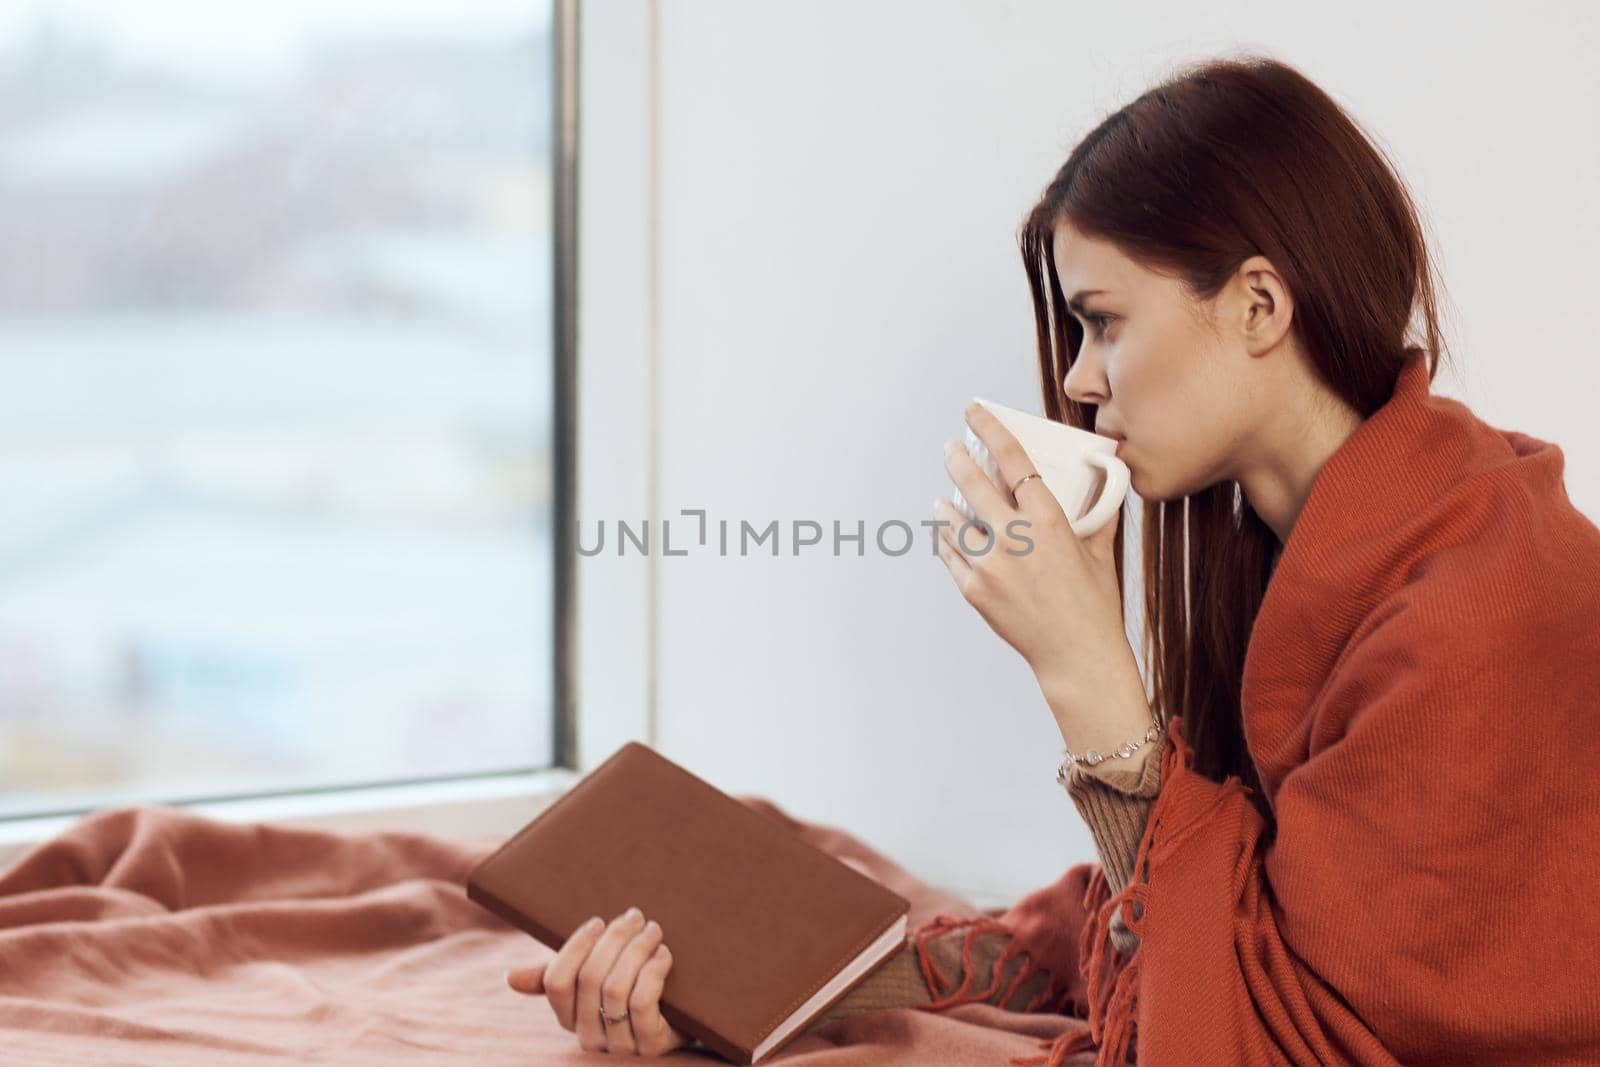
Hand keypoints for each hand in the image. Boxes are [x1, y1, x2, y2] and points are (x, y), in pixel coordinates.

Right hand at [506, 906, 692, 1055]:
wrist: (683, 1018)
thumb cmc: (632, 989)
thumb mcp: (595, 979)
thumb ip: (558, 975)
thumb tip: (509, 978)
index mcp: (569, 1017)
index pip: (556, 981)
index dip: (576, 947)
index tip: (598, 920)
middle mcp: (589, 1036)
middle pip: (590, 979)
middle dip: (614, 939)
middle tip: (635, 916)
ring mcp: (620, 1045)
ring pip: (616, 988)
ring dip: (637, 950)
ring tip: (653, 930)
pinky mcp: (651, 1046)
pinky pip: (642, 1002)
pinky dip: (653, 971)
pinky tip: (664, 954)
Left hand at [933, 400, 1137, 714]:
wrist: (1077, 656)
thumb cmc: (1094, 602)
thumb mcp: (1100, 549)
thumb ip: (1098, 511)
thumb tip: (1108, 478)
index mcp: (1049, 520)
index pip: (1013, 461)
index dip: (990, 430)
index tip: (974, 412)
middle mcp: (1015, 538)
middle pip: (973, 483)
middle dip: (958, 459)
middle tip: (952, 448)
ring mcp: (990, 566)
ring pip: (953, 521)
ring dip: (946, 505)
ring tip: (944, 497)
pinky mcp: (974, 590)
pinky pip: (951, 554)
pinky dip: (947, 540)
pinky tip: (946, 532)